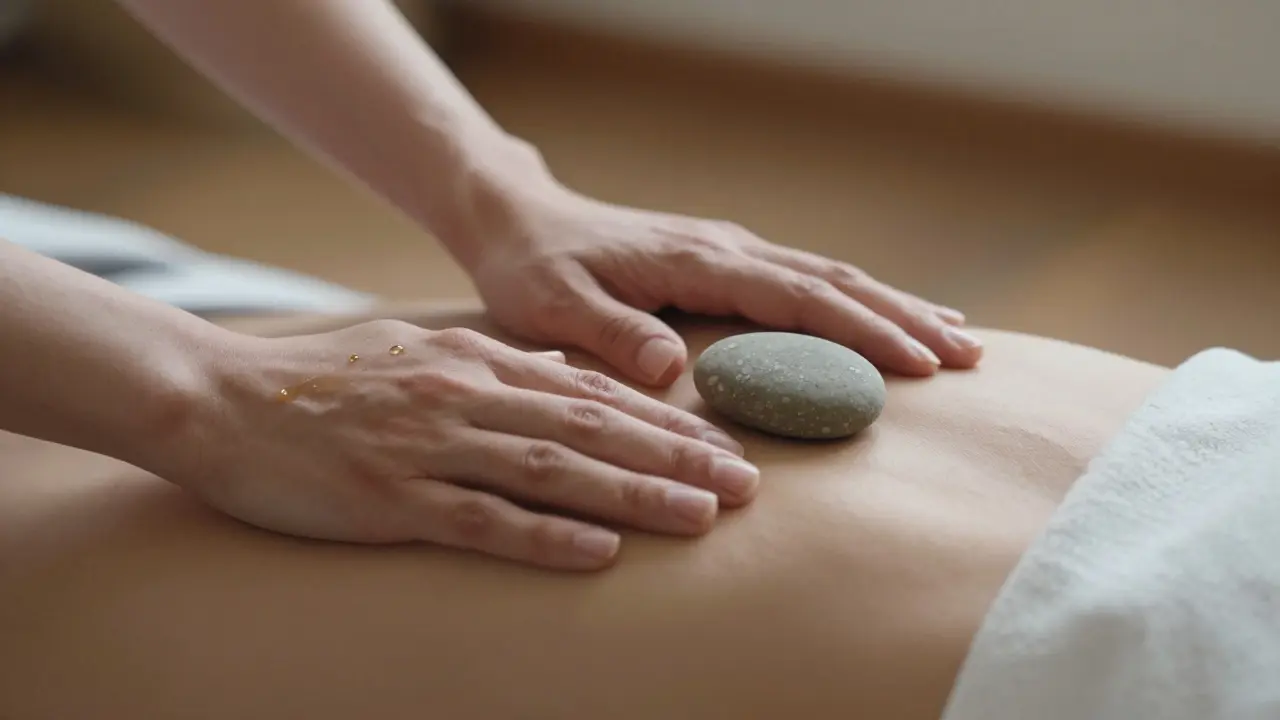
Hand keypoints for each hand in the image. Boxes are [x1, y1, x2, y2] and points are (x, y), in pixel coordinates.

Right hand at [177, 320, 756, 570]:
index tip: (726, 446)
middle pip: (593, 430)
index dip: (667, 423)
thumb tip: (573, 376)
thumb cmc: (328, 381)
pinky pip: (481, 519)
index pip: (594, 395)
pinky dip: (545, 535)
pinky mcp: (390, 498)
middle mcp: (467, 397)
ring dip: (634, 494)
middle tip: (746, 485)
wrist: (221, 396)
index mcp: (477, 360)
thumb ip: (503, 365)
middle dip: (677, 458)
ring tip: (700, 516)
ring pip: (553, 471)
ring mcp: (430, 447)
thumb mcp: (425, 351)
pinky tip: (600, 551)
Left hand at [469, 188, 982, 385]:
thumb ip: (611, 335)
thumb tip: (669, 369)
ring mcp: (732, 253)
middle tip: (971, 357)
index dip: (860, 330)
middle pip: (835, 283)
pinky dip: (858, 303)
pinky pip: (807, 283)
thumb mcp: (554, 307)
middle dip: (904, 319)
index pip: (798, 297)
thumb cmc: (535, 269)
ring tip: (958, 340)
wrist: (521, 222)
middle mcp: (728, 250)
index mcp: (699, 261)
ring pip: (830, 278)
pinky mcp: (726, 264)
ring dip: (894, 308)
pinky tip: (887, 319)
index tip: (918, 360)